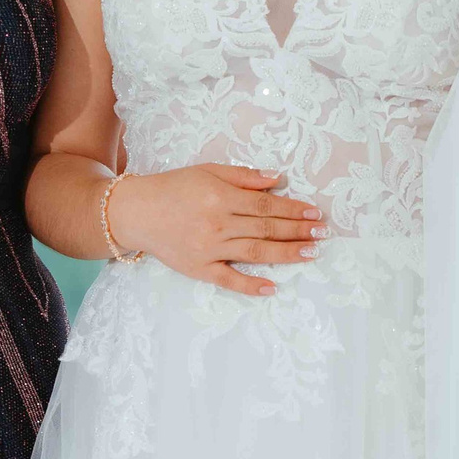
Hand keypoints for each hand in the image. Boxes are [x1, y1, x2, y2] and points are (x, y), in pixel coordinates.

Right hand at [105, 164, 324, 297]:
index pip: (266, 205)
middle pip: (266, 228)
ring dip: (286, 254)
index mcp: (220, 197)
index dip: (293, 209)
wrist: (136, 212)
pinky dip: (250, 285)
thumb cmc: (174, 188)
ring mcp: (209, 248)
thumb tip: (277, 179)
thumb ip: (243, 176)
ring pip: (255, 252)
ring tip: (310, 253)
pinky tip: (272, 288)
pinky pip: (228, 279)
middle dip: (297, 230)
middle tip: (322, 233)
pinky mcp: (199, 269)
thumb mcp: (207, 171)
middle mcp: (217, 223)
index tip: (315, 213)